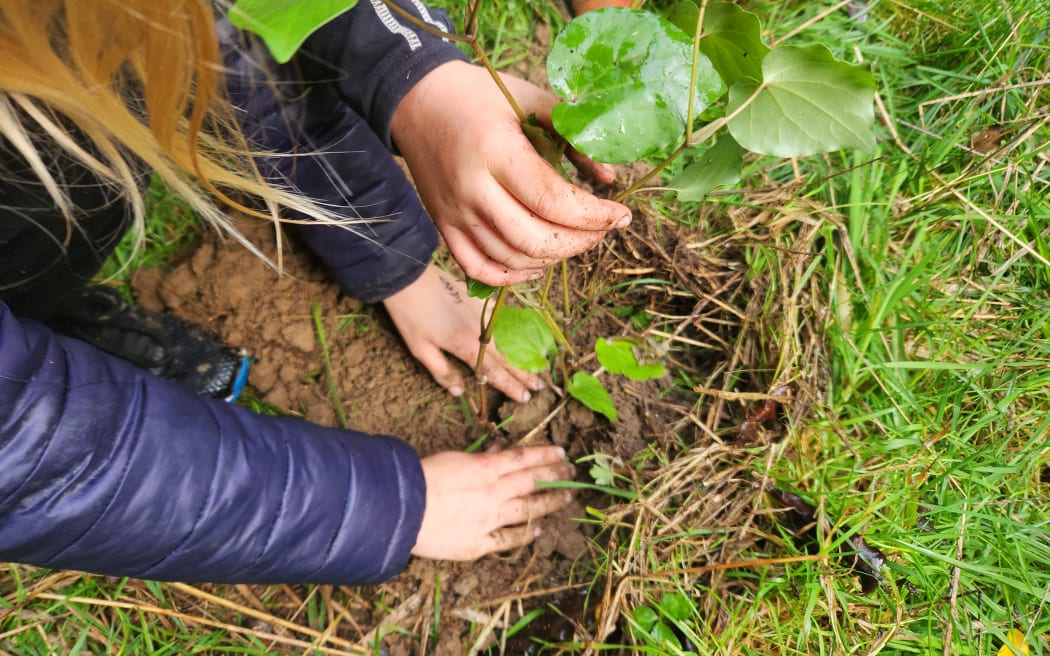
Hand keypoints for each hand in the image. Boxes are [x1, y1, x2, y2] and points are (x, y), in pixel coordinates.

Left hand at [383, 263, 541, 401]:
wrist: (409, 277)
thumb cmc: (410, 316)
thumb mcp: (420, 349)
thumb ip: (442, 371)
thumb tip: (459, 391)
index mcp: (465, 345)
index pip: (493, 372)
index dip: (509, 385)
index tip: (524, 397)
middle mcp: (479, 330)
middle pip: (505, 357)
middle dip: (522, 373)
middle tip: (539, 386)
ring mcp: (481, 312)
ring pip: (506, 337)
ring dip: (521, 352)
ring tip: (537, 363)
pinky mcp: (478, 299)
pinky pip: (499, 316)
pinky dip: (510, 327)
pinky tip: (517, 332)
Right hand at [390, 60, 631, 285]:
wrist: (417, 100)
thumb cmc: (480, 95)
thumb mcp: (531, 101)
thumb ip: (573, 136)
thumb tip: (609, 178)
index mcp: (496, 152)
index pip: (553, 201)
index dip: (594, 216)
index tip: (621, 215)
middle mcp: (473, 189)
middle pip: (535, 239)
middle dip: (580, 242)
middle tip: (602, 229)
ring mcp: (455, 214)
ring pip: (511, 258)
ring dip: (554, 258)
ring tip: (577, 240)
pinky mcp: (443, 226)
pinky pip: (478, 268)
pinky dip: (511, 276)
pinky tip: (536, 264)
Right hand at [412, 446, 573, 559]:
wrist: (401, 511)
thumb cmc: (421, 479)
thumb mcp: (453, 458)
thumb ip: (480, 457)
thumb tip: (498, 451)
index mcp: (484, 468)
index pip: (523, 458)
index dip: (544, 455)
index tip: (561, 453)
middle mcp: (492, 493)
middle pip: (532, 483)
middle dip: (555, 476)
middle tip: (572, 473)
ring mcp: (489, 520)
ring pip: (528, 510)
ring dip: (550, 504)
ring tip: (566, 498)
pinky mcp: (479, 544)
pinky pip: (508, 539)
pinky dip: (525, 534)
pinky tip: (538, 530)